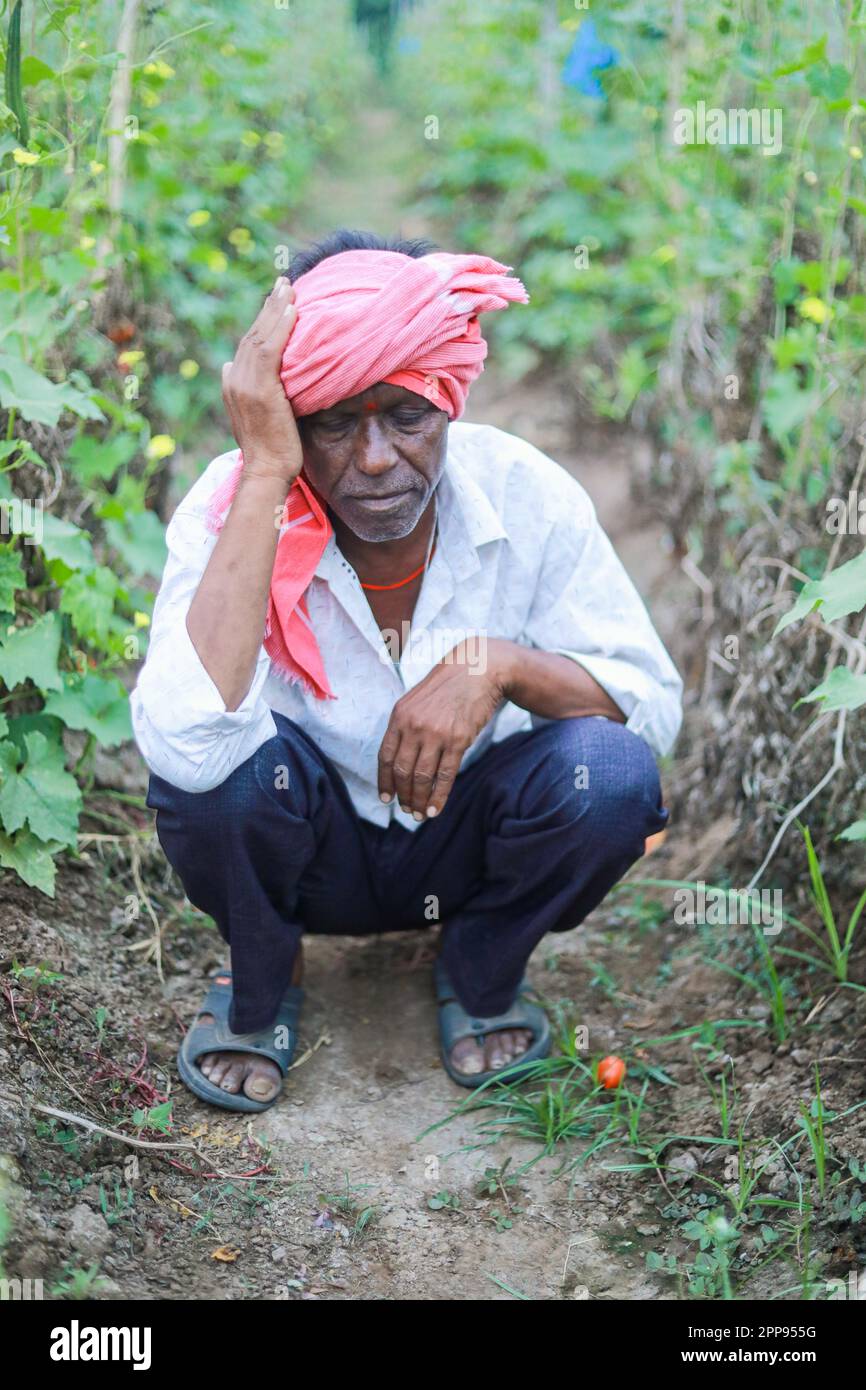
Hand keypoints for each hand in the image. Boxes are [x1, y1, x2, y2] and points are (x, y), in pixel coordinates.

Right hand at [221, 275, 303, 484]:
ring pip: (260, 337)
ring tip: (289, 288)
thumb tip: (230, 368)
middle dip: (268, 307)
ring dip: (276, 309)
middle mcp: (234, 379)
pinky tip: (292, 311)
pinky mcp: (261, 390)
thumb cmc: (269, 450)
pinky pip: (270, 350)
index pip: (248, 345)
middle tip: (283, 283)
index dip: (262, 321)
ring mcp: (245, 384)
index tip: (276, 301)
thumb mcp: (253, 416)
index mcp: (232, 384)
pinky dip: (280, 328)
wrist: (266, 471)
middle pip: (253, 334)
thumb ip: (246, 391)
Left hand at [378, 638, 515, 819]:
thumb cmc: (447, 687)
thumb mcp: (416, 701)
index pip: (385, 757)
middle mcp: (414, 726)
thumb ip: (405, 727)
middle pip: (402, 771)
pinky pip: (445, 776)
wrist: (478, 669)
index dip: (384, 782)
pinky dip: (439, 796)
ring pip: (422, 777)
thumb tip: (399, 762)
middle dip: (403, 796)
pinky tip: (435, 809)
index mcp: (399, 716)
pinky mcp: (458, 740)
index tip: (386, 798)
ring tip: (420, 814)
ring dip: (419, 800)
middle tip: (406, 810)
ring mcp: (436, 733)